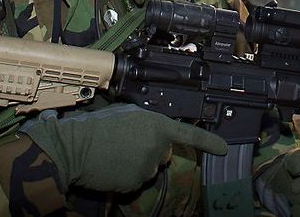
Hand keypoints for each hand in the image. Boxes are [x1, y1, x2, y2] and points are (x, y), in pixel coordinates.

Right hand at [19, 103, 226, 193]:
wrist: (75, 147)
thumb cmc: (98, 126)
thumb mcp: (127, 114)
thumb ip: (148, 122)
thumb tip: (153, 132)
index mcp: (157, 125)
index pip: (189, 135)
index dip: (209, 143)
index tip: (224, 149)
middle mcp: (158, 148)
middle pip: (163, 153)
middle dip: (151, 149)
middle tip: (126, 141)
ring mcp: (147, 168)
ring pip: (149, 168)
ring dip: (137, 162)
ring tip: (115, 151)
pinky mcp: (135, 184)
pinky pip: (136, 180)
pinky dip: (126, 175)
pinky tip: (112, 165)